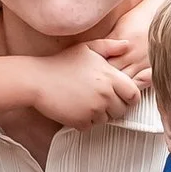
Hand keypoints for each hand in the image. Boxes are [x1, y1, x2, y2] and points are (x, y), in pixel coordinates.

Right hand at [24, 40, 145, 130]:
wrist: (37, 78)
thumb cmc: (61, 62)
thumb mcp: (87, 48)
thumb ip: (110, 46)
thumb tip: (127, 45)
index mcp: (110, 77)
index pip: (134, 95)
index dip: (128, 97)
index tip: (120, 96)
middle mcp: (105, 94)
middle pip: (121, 110)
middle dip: (113, 107)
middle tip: (98, 99)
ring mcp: (93, 108)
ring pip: (106, 120)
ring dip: (97, 114)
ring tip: (83, 101)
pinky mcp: (80, 120)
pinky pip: (90, 126)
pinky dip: (83, 121)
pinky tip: (74, 108)